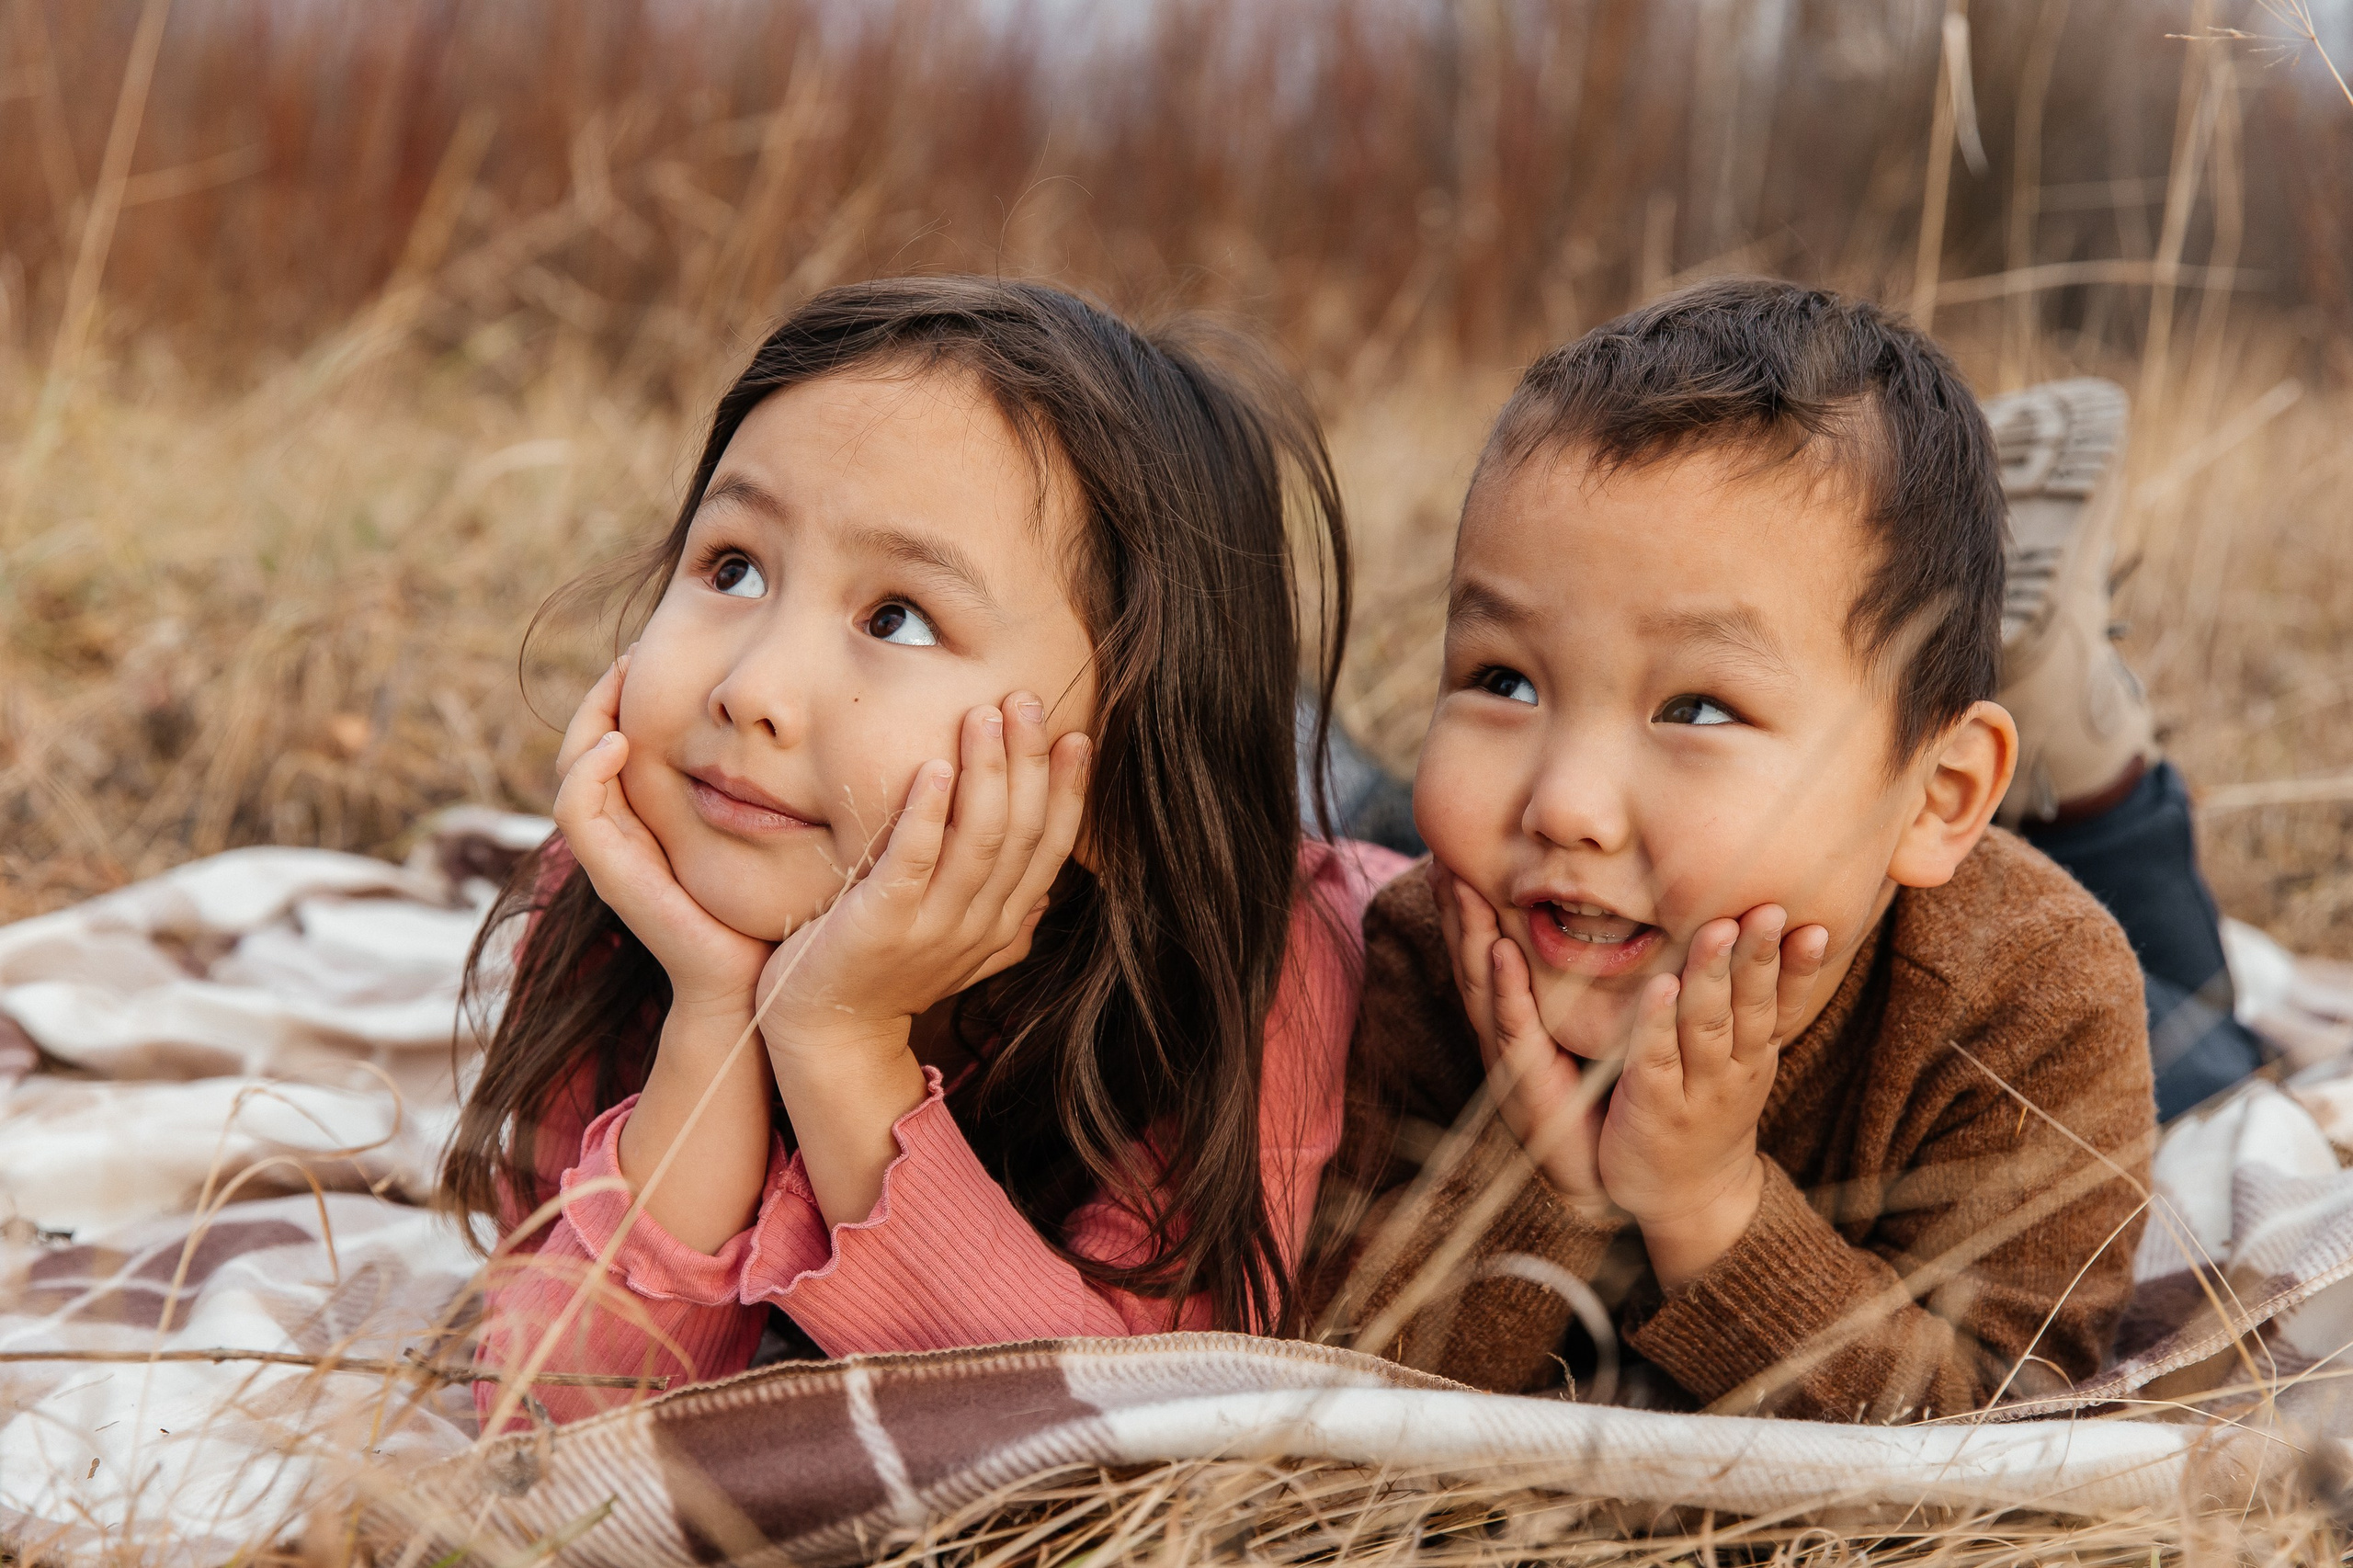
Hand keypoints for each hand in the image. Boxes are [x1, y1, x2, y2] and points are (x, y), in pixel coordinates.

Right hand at [552, 652, 771, 1012]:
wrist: (752, 980)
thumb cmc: (764, 907)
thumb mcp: (764, 828)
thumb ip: (760, 785)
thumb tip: (792, 730)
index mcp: (651, 817)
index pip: (617, 739)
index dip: (627, 696)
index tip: (656, 653)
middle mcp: (623, 830)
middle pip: (585, 743)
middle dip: (603, 694)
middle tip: (633, 653)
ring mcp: (612, 851)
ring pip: (570, 767)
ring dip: (589, 718)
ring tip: (621, 680)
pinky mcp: (611, 872)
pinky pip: (576, 809)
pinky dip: (588, 769)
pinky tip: (619, 743)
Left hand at [754, 691, 1088, 1067]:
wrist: (827, 1034)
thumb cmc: (885, 976)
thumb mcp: (957, 952)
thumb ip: (1005, 924)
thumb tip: (1045, 897)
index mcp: (1001, 923)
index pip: (1051, 848)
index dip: (1068, 791)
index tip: (1075, 737)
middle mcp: (977, 924)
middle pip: (1021, 832)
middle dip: (1029, 761)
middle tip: (1027, 701)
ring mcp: (931, 926)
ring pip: (978, 840)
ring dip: (986, 773)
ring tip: (984, 716)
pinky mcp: (882, 922)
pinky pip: (914, 861)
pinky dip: (928, 813)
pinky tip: (935, 768)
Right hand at [1431, 860, 1616, 1223]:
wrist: (1600, 1177)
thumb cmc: (1596, 1100)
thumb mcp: (1585, 1030)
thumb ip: (1577, 987)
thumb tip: (1596, 926)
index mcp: (1514, 1014)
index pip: (1487, 945)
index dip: (1472, 900)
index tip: (1462, 849)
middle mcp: (1502, 1029)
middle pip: (1471, 954)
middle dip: (1458, 903)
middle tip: (1446, 848)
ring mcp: (1507, 1055)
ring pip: (1482, 982)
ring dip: (1470, 932)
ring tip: (1462, 882)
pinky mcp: (1526, 1081)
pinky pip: (1512, 1027)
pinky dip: (1504, 989)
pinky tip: (1498, 951)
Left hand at [1601, 908, 1828, 1288]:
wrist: (1690, 1197)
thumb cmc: (1710, 1111)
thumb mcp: (1746, 1059)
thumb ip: (1754, 1004)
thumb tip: (1771, 936)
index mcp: (1756, 1053)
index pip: (1784, 1003)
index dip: (1799, 967)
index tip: (1815, 924)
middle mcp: (1734, 1070)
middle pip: (1750, 1007)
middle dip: (1758, 956)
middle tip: (1766, 909)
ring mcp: (1695, 1091)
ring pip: (1707, 1028)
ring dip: (1712, 977)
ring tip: (1718, 931)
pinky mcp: (1652, 1108)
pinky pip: (1656, 1060)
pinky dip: (1658, 1023)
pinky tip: (1659, 988)